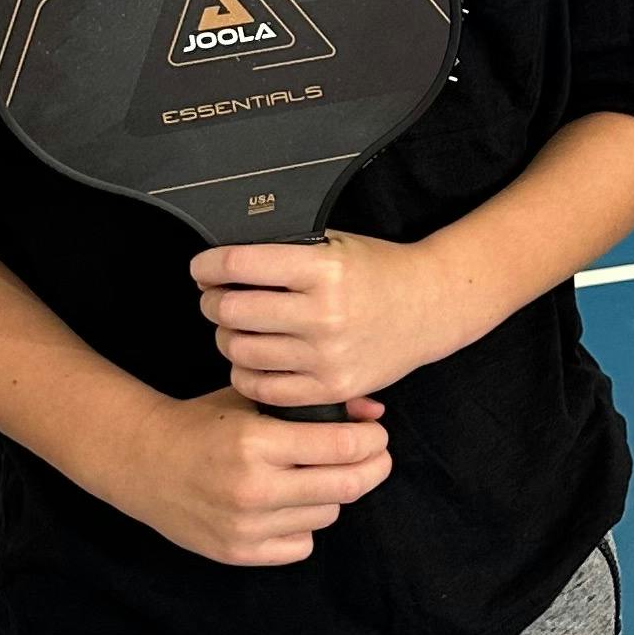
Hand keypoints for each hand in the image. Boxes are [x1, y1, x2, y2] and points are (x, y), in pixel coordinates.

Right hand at [124, 386, 392, 565]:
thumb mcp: (254, 400)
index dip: (373, 439)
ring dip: (331, 495)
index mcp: (255, 441)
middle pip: (347, 486)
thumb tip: (374, 411)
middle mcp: (252, 487)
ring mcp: (244, 525)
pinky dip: (304, 526)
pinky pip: (302, 544)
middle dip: (372, 467)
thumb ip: (316, 405)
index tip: (375, 434)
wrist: (141, 461)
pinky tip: (287, 505)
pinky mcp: (237, 552)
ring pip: (327, 514)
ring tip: (314, 477)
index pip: (344, 446)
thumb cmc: (204, 424)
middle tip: (374, 456)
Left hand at [191, 232, 451, 406]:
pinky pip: (262, 387)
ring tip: (238, 328)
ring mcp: (328, 356)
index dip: (207, 266)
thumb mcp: (334, 246)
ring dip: (227, 337)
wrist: (431, 306)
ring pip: (240, 351)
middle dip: (213, 301)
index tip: (203, 268)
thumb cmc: (378, 272)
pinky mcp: (332, 388)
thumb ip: (284, 253)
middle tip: (218, 298)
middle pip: (231, 311)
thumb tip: (224, 264)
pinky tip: (254, 358)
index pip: (238, 265)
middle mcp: (325, 314)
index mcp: (323, 270)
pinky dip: (246, 373)